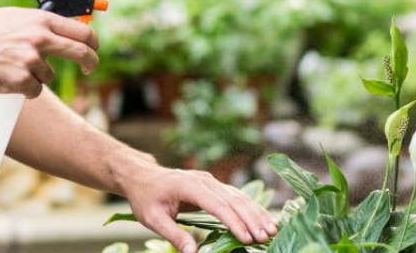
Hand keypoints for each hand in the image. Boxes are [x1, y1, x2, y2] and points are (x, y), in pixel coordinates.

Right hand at [0, 7, 98, 97]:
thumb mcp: (17, 17)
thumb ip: (42, 24)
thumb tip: (69, 31)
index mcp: (41, 20)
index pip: (82, 32)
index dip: (93, 43)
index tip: (93, 50)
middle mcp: (40, 38)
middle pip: (81, 53)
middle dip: (90, 63)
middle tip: (89, 69)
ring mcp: (30, 59)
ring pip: (48, 76)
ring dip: (35, 76)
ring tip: (11, 65)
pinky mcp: (21, 79)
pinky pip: (34, 90)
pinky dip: (24, 89)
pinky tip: (7, 78)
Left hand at [123, 166, 277, 252]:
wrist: (143, 176)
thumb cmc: (146, 198)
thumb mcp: (153, 219)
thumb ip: (174, 235)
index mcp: (189, 186)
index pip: (217, 205)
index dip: (234, 222)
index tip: (247, 238)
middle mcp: (204, 180)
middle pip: (234, 199)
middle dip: (252, 219)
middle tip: (266, 237)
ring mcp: (211, 181)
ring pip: (239, 196)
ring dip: (257, 213)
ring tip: (272, 230)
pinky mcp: (215, 186)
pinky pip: (236, 196)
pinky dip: (251, 208)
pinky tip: (264, 219)